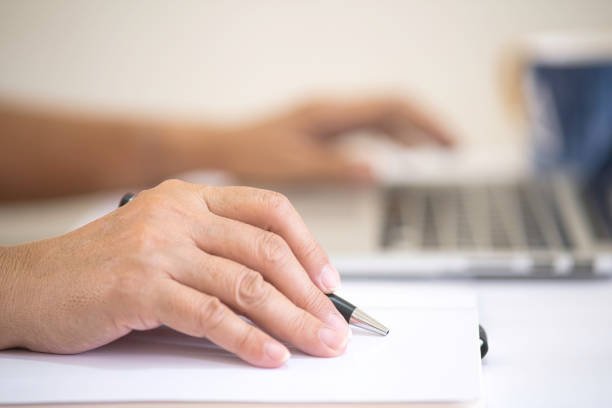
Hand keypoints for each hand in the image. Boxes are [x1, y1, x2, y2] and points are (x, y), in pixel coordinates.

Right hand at [0, 180, 348, 366]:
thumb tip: (276, 286)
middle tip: (334, 324)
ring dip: (292, 320)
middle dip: (310, 293)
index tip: (329, 280)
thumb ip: (214, 252)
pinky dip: (248, 339)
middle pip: (267, 250)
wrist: (32, 284)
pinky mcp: (139, 287)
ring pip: (246, 285)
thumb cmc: (102, 267)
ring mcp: (159, 249)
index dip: (308, 244)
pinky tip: (271, 355)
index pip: (268, 209)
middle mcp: (178, 215)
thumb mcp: (165, 241)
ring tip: (318, 343)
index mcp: (190, 197)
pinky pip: (209, 316)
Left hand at [205, 97, 453, 182]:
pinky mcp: (323, 134)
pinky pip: (365, 135)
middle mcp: (332, 113)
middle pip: (393, 113)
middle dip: (424, 130)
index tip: (448, 143)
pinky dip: (386, 146)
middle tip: (450, 153)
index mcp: (329, 114)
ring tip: (431, 160)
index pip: (392, 107)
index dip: (426, 123)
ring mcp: (329, 122)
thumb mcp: (294, 166)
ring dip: (408, 138)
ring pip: (380, 123)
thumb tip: (377, 173)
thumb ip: (336, 169)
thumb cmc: (249, 153)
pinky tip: (393, 163)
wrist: (222, 148)